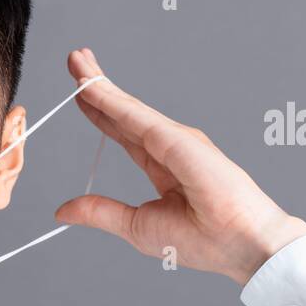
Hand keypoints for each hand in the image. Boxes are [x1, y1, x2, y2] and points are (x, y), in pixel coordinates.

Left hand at [54, 48, 305, 285]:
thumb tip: (63, 210)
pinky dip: (111, 100)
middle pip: (124, 111)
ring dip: (100, 84)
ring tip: (76, 61)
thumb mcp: (136, 226)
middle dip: (97, 85)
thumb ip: (100, 212)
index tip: (78, 92)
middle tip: (74, 59)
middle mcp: (171, 146)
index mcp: (164, 167)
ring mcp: (177, 140)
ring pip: (127, 107)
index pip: (125, 132)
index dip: (100, 111)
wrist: (242, 246)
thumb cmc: (204, 240)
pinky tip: (91, 88)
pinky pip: (135, 118)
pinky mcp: (178, 140)